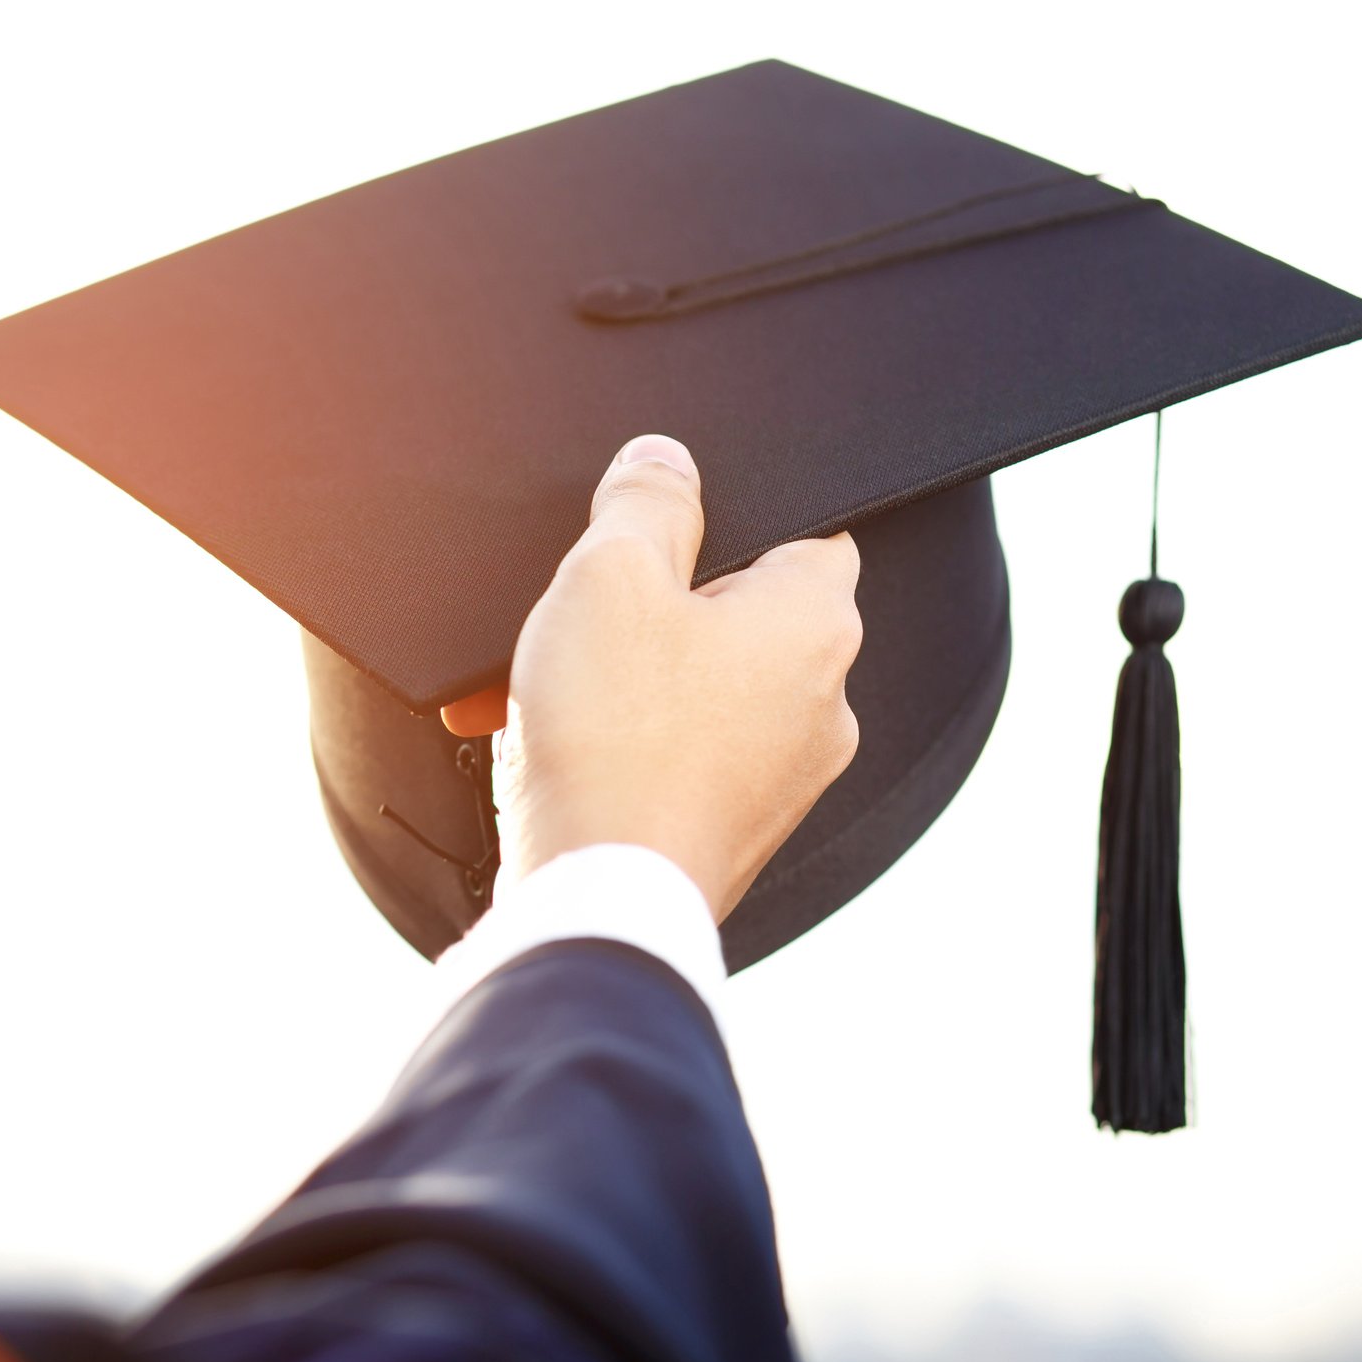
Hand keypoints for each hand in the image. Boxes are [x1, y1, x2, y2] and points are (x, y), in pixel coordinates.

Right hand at [452, 434, 862, 922]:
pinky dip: (616, 742)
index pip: (804, 528)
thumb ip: (644, 501)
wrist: (596, 902)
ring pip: (694, 689)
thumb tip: (664, 459)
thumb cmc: (615, 739)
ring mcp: (784, 778)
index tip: (654, 533)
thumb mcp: (608, 575)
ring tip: (538, 687)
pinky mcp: (733, 831)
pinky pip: (674, 756)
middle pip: (734, 613)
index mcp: (816, 622)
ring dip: (616, 679)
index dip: (723, 519)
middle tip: (573, 617)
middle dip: (644, 609)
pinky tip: (545, 744)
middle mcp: (822, 702)